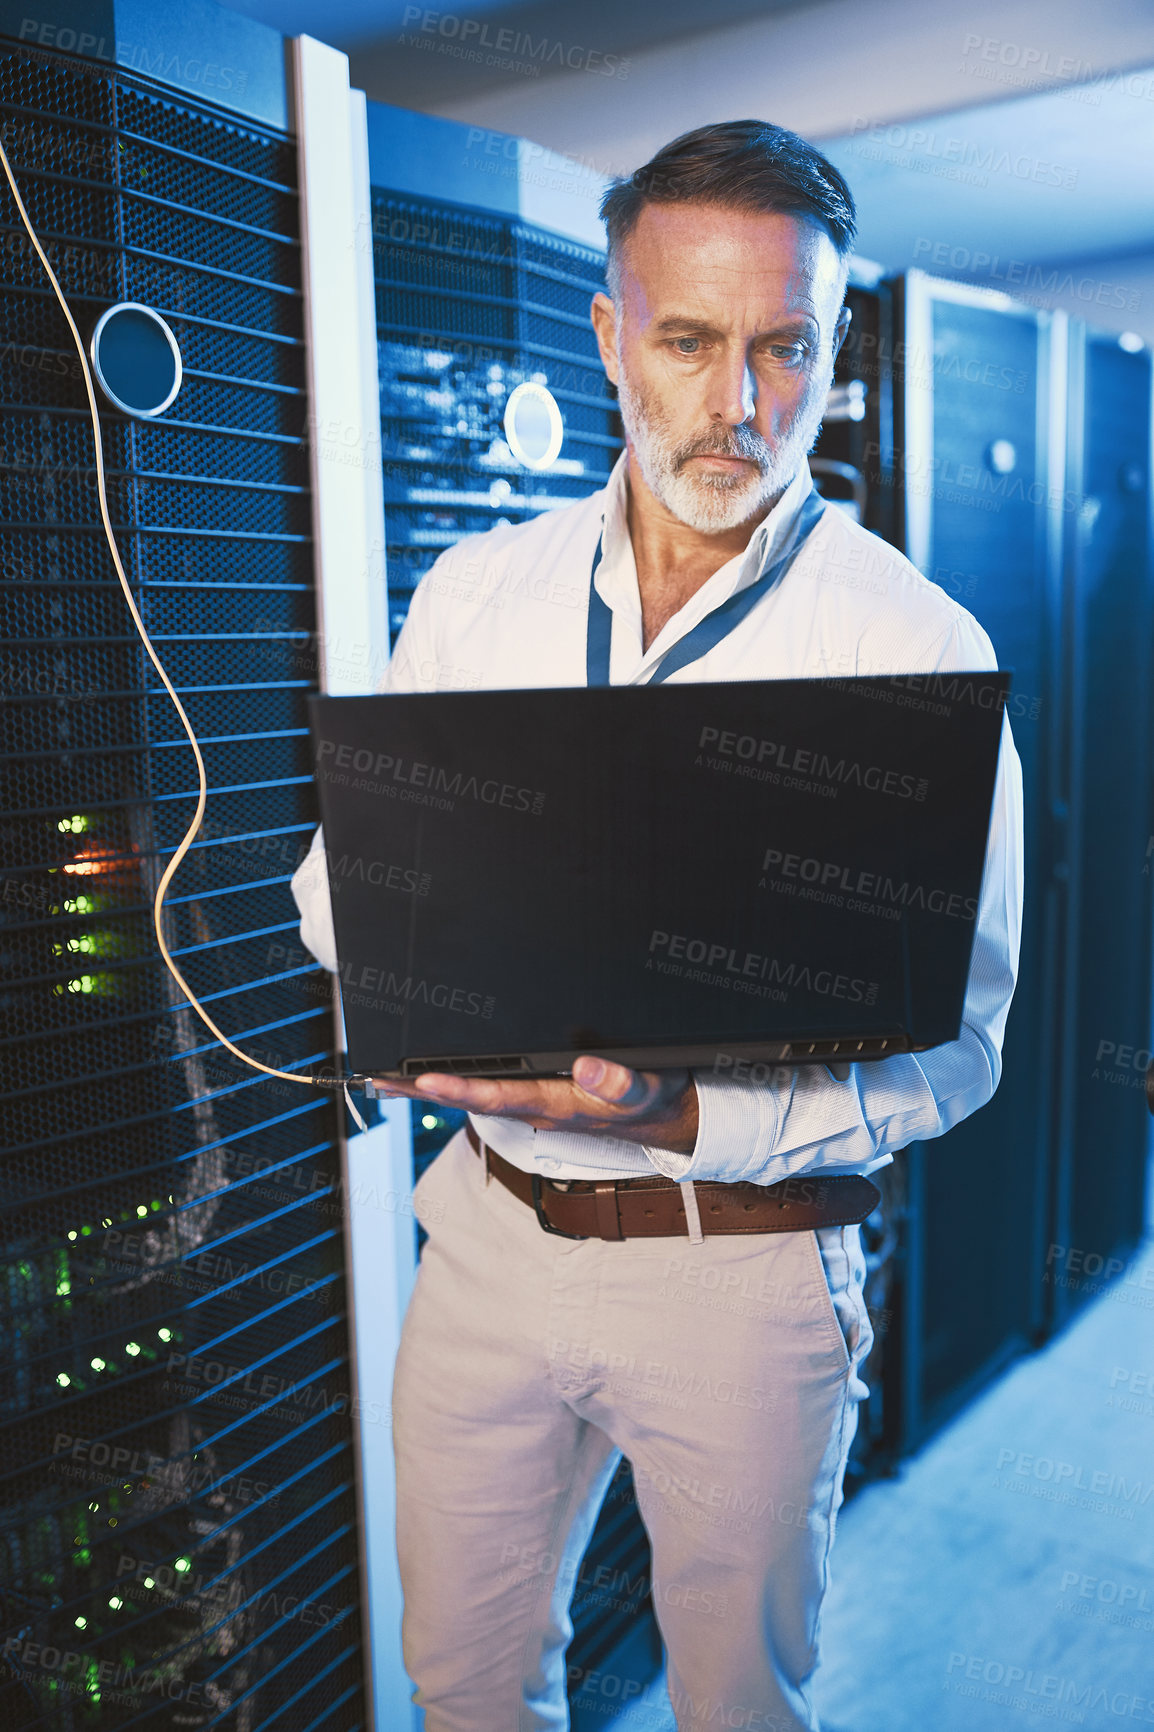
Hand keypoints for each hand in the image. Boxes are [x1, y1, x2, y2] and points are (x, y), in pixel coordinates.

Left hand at [371, 1055, 699, 1154]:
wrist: (669, 1118)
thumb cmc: (654, 1099)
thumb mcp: (648, 1089)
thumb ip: (621, 1084)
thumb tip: (588, 1068)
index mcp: (560, 1103)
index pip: (502, 1095)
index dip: (462, 1088)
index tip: (424, 1079)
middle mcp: (540, 1106)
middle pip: (473, 1099)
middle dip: (426, 1090)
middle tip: (378, 1080)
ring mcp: (537, 1103)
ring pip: (477, 1095)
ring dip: (433, 1088)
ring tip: (387, 1079)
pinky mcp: (540, 1096)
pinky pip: (491, 1089)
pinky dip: (457, 1083)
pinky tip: (431, 1078)